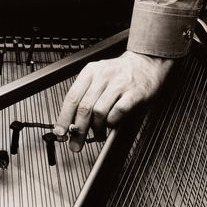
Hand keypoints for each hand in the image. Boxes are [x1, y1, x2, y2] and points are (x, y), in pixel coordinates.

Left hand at [54, 50, 173, 150]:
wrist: (146, 62)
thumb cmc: (120, 73)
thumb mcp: (98, 77)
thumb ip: (85, 96)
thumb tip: (70, 122)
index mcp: (90, 72)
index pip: (72, 97)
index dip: (64, 118)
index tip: (60, 132)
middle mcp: (103, 75)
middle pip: (84, 107)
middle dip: (78, 130)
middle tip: (76, 143)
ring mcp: (119, 84)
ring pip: (99, 112)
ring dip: (97, 128)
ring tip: (98, 134)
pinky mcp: (134, 93)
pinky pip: (118, 112)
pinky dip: (112, 122)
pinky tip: (112, 124)